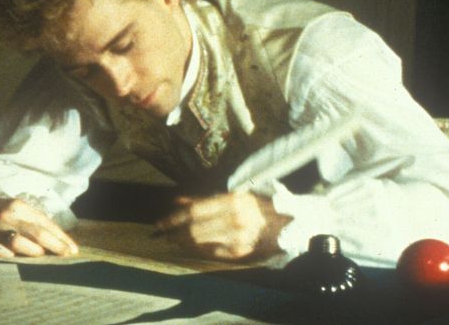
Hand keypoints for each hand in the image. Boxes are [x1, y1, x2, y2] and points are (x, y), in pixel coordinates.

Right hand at [0, 197, 79, 256]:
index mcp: (19, 206)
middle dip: (55, 246)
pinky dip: (9, 256)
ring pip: (19, 242)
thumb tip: (58, 239)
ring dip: (34, 251)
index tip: (72, 249)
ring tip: (42, 256)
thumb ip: (34, 222)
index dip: (61, 237)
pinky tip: (16, 259)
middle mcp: (8, 216)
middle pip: (37, 233)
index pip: (45, 223)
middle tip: (67, 255)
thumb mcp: (16, 210)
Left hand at [154, 191, 290, 260]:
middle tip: (161, 234)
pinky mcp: (240, 253)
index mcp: (232, 201)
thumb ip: (205, 198)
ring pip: (200, 243)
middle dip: (173, 232)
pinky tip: (189, 248)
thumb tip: (178, 201)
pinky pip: (211, 253)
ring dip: (182, 243)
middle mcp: (234, 219)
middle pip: (194, 229)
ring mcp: (237, 238)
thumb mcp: (234, 195)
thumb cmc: (258, 207)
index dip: (173, 218)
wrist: (289, 224)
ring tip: (172, 241)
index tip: (160, 222)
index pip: (194, 211)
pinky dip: (197, 250)